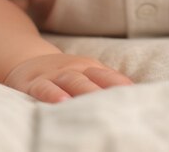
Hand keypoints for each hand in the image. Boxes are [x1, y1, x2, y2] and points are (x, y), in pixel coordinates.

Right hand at [3, 53, 133, 102]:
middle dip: (107, 92)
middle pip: (93, 79)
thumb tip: (134, 98)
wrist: (28, 61)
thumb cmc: (66, 75)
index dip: (122, 85)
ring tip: (95, 104)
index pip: (109, 77)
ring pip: (71, 81)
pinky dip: (52, 94)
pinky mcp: (34, 83)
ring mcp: (54, 76)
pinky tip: (60, 103)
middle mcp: (74, 70)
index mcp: (90, 69)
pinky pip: (43, 88)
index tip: (139, 97)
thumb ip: (105, 84)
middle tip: (121, 106)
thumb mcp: (86, 75)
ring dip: (83, 91)